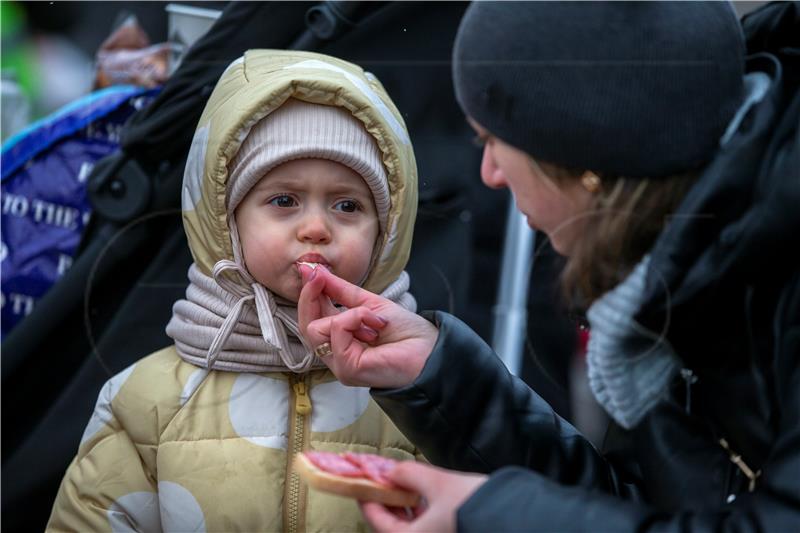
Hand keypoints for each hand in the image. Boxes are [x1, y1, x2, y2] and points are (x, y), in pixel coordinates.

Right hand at [297, 265, 438, 388]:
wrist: (430, 349)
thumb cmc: (406, 332)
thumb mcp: (369, 303)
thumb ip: (341, 291)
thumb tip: (313, 271)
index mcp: (341, 338)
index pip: (312, 317)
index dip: (308, 293)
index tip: (310, 270)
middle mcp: (336, 354)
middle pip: (306, 325)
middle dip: (310, 297)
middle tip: (318, 276)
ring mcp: (340, 364)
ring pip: (316, 329)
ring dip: (348, 314)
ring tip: (373, 319)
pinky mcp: (347, 369)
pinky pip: (337, 331)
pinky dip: (356, 319)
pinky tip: (376, 326)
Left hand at [360, 462, 486, 532]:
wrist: (512, 517)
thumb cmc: (473, 505)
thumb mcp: (437, 483)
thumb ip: (409, 474)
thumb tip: (392, 470)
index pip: (377, 521)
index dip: (368, 498)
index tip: (363, 484)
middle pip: (393, 527)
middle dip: (387, 503)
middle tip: (382, 483)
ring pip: (410, 529)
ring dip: (403, 509)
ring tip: (402, 488)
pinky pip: (425, 529)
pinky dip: (420, 514)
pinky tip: (424, 499)